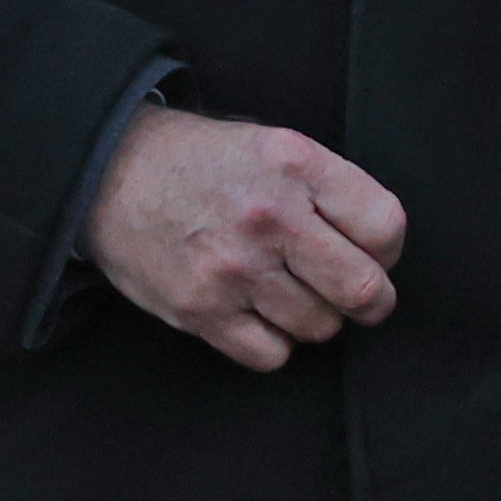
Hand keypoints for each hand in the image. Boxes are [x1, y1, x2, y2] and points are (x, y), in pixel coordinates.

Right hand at [79, 105, 405, 371]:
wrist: (113, 173)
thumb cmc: (205, 163)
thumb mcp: (274, 145)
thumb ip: (329, 190)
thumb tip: (381, 252)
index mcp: (296, 165)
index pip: (386, 228)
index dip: (387, 250)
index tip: (372, 253)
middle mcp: (269, 216)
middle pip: (363, 289)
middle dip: (371, 300)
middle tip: (355, 294)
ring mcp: (233, 269)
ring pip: (320, 326)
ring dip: (314, 316)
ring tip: (287, 289)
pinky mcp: (201, 311)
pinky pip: (272, 355)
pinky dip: (273, 341)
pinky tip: (256, 310)